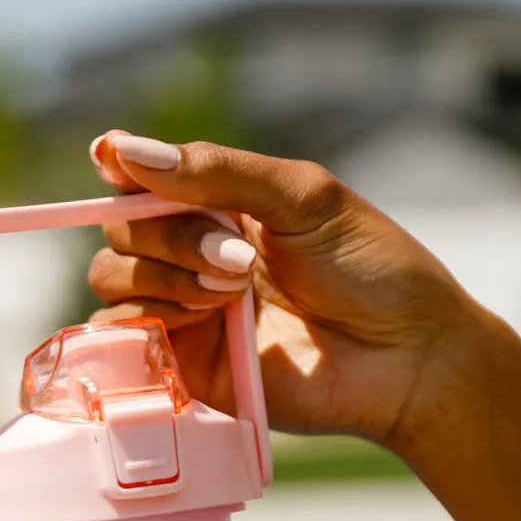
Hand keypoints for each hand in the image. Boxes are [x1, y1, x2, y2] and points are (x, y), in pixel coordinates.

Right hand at [86, 129, 486, 448]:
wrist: (407, 357)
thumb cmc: (372, 270)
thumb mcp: (302, 198)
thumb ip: (216, 172)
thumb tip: (118, 148)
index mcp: (221, 211)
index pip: (141, 183)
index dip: (122, 170)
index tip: (113, 158)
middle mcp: (193, 261)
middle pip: (121, 231)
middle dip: (169, 237)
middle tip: (239, 261)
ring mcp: (186, 317)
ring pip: (113, 282)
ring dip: (165, 280)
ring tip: (234, 296)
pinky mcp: (186, 372)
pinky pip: (120, 346)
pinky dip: (142, 326)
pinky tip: (198, 322)